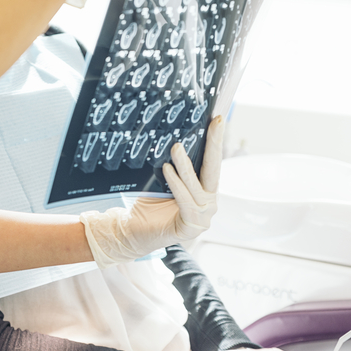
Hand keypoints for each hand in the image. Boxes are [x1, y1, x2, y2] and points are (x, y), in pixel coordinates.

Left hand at [79, 116, 224, 267]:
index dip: (215, 141)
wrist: (132, 231)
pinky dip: (176, 185)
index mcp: (203, 190)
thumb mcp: (161, 178)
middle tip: (215, 123)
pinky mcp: (191, 228)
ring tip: (176, 147)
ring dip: (185, 166)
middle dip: (215, 144)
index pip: (212, 162)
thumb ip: (171, 164)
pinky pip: (186, 202)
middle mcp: (208, 202)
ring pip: (197, 187)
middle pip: (214, 171)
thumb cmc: (148, 203)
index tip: (218, 119)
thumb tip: (171, 134)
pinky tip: (167, 170)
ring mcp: (203, 217)